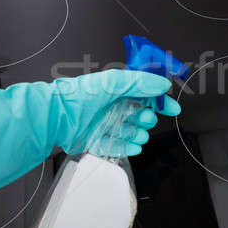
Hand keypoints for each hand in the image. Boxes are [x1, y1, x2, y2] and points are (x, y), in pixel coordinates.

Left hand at [0, 69, 179, 194]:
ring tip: (139, 134)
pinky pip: (121, 146)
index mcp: (118, 89)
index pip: (146, 93)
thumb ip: (140, 82)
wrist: (55, 117)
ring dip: (140, 133)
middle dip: (148, 117)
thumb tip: (164, 84)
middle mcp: (114, 106)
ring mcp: (107, 124)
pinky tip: (134, 146)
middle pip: (141, 113)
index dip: (161, 100)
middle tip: (146, 118)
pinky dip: (130, 146)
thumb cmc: (81, 97)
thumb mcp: (113, 82)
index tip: (173, 108)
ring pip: (133, 131)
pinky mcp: (100, 141)